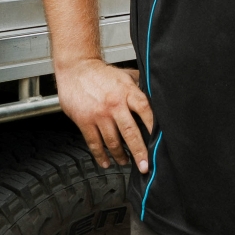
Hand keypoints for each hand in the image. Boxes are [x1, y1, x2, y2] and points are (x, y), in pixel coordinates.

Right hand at [57, 58, 153, 172]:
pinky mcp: (84, 121)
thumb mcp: (124, 75)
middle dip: (139, 152)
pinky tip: (106, 162)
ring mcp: (99, 114)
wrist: (76, 68)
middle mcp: (114, 104)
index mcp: (127, 92)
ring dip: (120, 156)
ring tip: (125, 162)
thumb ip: (139, 87)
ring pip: (112, 141)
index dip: (153, 127)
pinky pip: (94, 143)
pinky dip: (100, 155)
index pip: (145, 110)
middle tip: (144, 166)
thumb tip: (156, 97)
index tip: (159, 143)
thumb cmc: (101, 73)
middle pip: (130, 132)